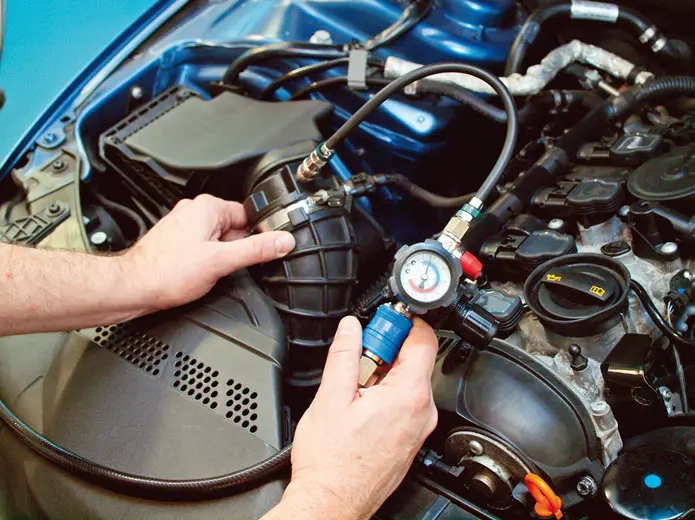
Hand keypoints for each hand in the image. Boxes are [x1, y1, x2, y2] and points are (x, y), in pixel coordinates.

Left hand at [122, 194, 294, 310]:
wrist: (134, 288)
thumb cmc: (168, 273)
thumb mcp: (222, 262)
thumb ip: (256, 250)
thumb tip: (283, 241)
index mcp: (207, 208)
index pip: (248, 215)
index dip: (256, 236)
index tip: (255, 253)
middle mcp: (194, 211)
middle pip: (234, 229)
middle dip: (235, 250)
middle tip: (224, 266)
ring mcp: (184, 225)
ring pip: (219, 240)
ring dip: (220, 257)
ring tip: (206, 271)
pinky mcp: (177, 240)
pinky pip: (204, 247)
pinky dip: (206, 260)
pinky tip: (196, 273)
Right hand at [263, 316, 437, 519]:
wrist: (331, 502)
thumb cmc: (331, 461)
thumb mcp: (331, 397)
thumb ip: (345, 355)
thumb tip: (351, 327)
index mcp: (409, 396)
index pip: (424, 339)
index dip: (402, 322)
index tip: (380, 321)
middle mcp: (422, 413)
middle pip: (414, 360)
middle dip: (385, 351)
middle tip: (357, 357)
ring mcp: (418, 429)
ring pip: (407, 382)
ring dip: (382, 375)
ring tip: (353, 389)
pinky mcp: (409, 440)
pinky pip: (404, 404)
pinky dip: (385, 396)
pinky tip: (360, 407)